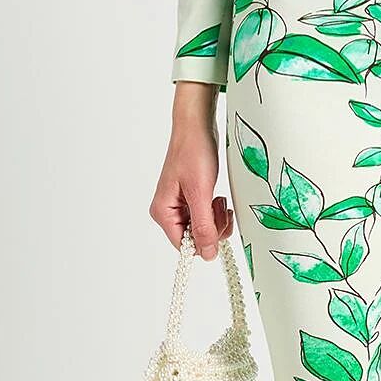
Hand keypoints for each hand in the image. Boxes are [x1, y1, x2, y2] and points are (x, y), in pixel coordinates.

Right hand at [151, 81, 234, 258]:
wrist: (197, 126)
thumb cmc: (193, 152)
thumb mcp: (201, 193)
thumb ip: (203, 226)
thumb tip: (207, 254)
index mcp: (163, 212)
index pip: (184, 246)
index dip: (204, 240)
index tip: (216, 224)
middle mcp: (168, 212)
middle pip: (195, 238)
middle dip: (213, 226)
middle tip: (217, 205)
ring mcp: (180, 206)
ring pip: (203, 228)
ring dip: (216, 217)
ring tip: (217, 197)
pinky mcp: (191, 199)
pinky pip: (206, 216)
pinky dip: (215, 209)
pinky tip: (216, 196)